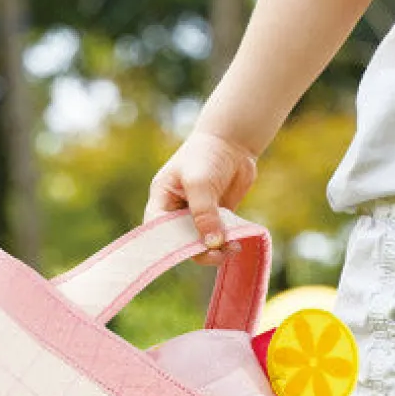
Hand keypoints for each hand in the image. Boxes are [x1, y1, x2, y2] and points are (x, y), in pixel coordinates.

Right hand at [144, 128, 258, 248]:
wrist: (234, 142)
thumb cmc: (207, 155)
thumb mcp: (199, 182)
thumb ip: (203, 213)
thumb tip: (212, 243)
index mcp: (163, 199)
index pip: (157, 230)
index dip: (166, 245)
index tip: (186, 253)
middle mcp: (177, 210)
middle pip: (180, 241)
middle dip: (197, 250)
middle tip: (217, 253)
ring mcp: (198, 214)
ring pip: (201, 242)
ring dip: (215, 249)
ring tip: (233, 247)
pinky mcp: (217, 216)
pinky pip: (218, 237)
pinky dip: (226, 243)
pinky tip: (237, 243)